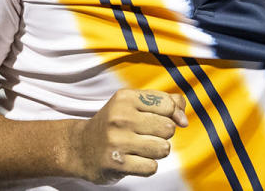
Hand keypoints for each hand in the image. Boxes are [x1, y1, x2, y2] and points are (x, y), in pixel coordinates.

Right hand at [70, 89, 188, 183]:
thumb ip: (166, 102)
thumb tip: (184, 120)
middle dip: (163, 134)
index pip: (168, 105)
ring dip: (157, 151)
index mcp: (125, 98)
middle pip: (168, 129)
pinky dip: (147, 166)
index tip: (159, 118)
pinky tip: (133, 160)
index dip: (170, 114)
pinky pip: (152, 167)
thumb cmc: (115, 123)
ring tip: (140, 148)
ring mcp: (117, 141)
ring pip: (163, 149)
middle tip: (145, 134)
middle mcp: (120, 118)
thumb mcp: (134, 104)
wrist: (80, 147)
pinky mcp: (117, 164)